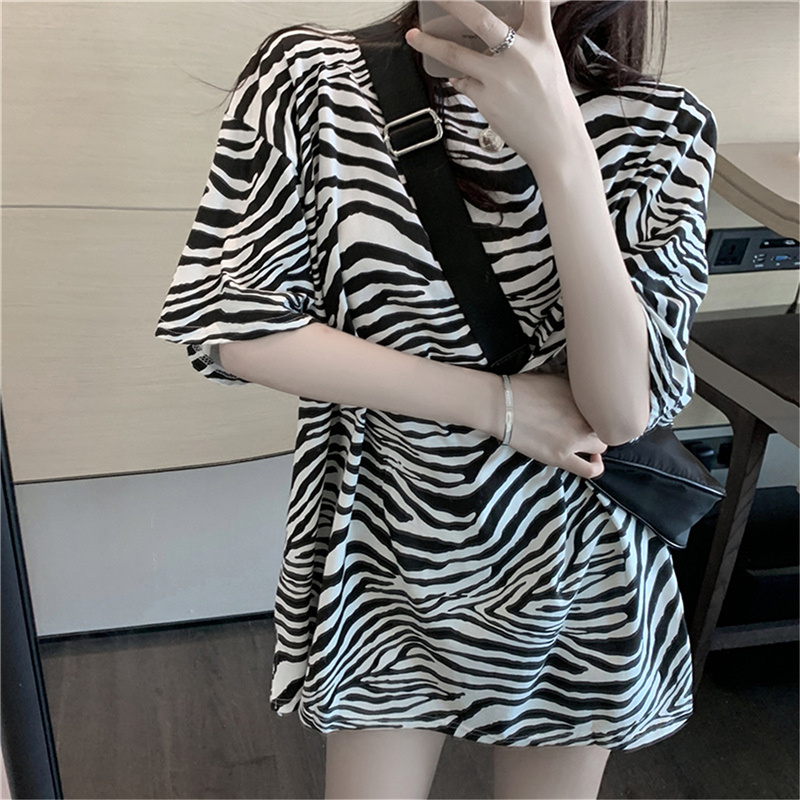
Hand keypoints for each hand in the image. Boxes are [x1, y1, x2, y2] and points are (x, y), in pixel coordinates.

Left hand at [405, 0, 587, 177]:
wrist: (556, 143)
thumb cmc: (554, 105)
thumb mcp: (549, 63)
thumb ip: (527, 44)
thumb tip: (498, 34)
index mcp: (542, 40)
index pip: (534, 0)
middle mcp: (519, 55)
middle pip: (480, 19)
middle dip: (453, 2)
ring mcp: (500, 78)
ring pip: (455, 54)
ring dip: (429, 44)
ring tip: (413, 36)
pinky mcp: (486, 100)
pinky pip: (463, 82)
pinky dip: (460, 79)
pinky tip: (459, 79)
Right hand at [505, 372, 607, 479]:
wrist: (502, 405)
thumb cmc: (523, 388)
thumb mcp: (558, 378)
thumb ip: (578, 388)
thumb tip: (589, 392)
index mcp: (585, 398)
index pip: (609, 408)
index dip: (603, 411)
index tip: (596, 413)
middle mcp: (584, 418)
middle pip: (608, 426)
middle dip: (599, 426)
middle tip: (587, 425)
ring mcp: (574, 438)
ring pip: (601, 446)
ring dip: (595, 444)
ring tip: (584, 441)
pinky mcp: (562, 456)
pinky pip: (591, 470)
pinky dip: (596, 466)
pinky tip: (591, 460)